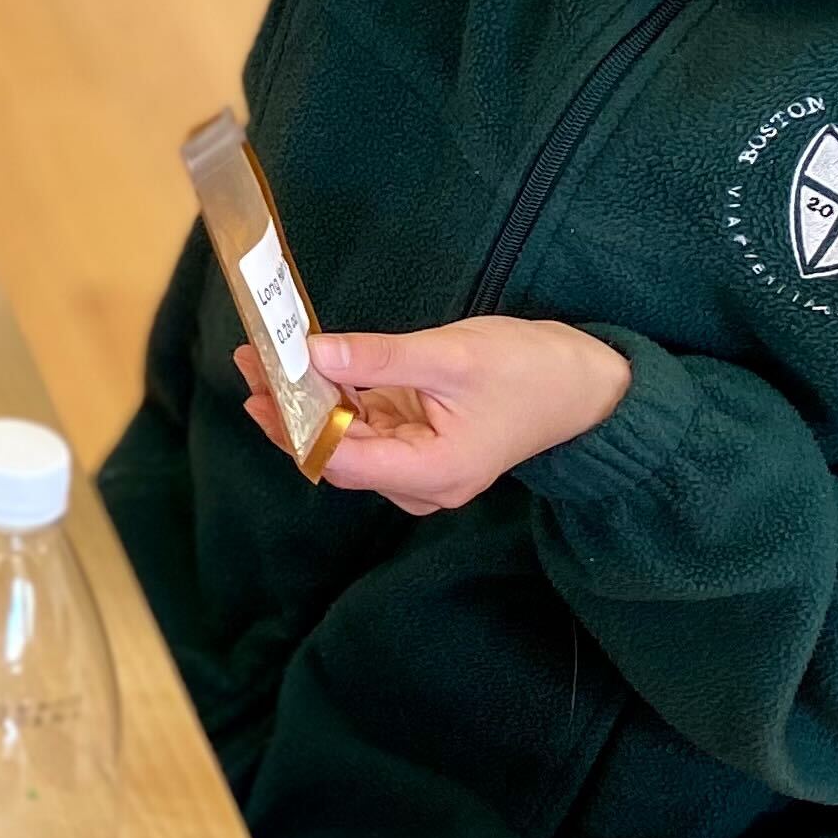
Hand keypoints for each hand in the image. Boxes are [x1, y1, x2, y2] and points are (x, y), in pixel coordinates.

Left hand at [231, 317, 629, 513]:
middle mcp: (420, 483)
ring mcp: (420, 466)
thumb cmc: (532, 371)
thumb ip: (378, 358)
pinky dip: (336, 400)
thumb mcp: (452, 356)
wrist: (588, 385)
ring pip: (347, 440)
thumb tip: (310, 354)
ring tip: (262, 361)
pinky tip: (305, 371)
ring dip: (307, 404)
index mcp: (431, 473)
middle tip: (249, 363)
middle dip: (290, 412)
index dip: (293, 425)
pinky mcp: (421, 443)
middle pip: (337, 455)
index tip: (259, 382)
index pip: (341, 460)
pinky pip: (368, 427)